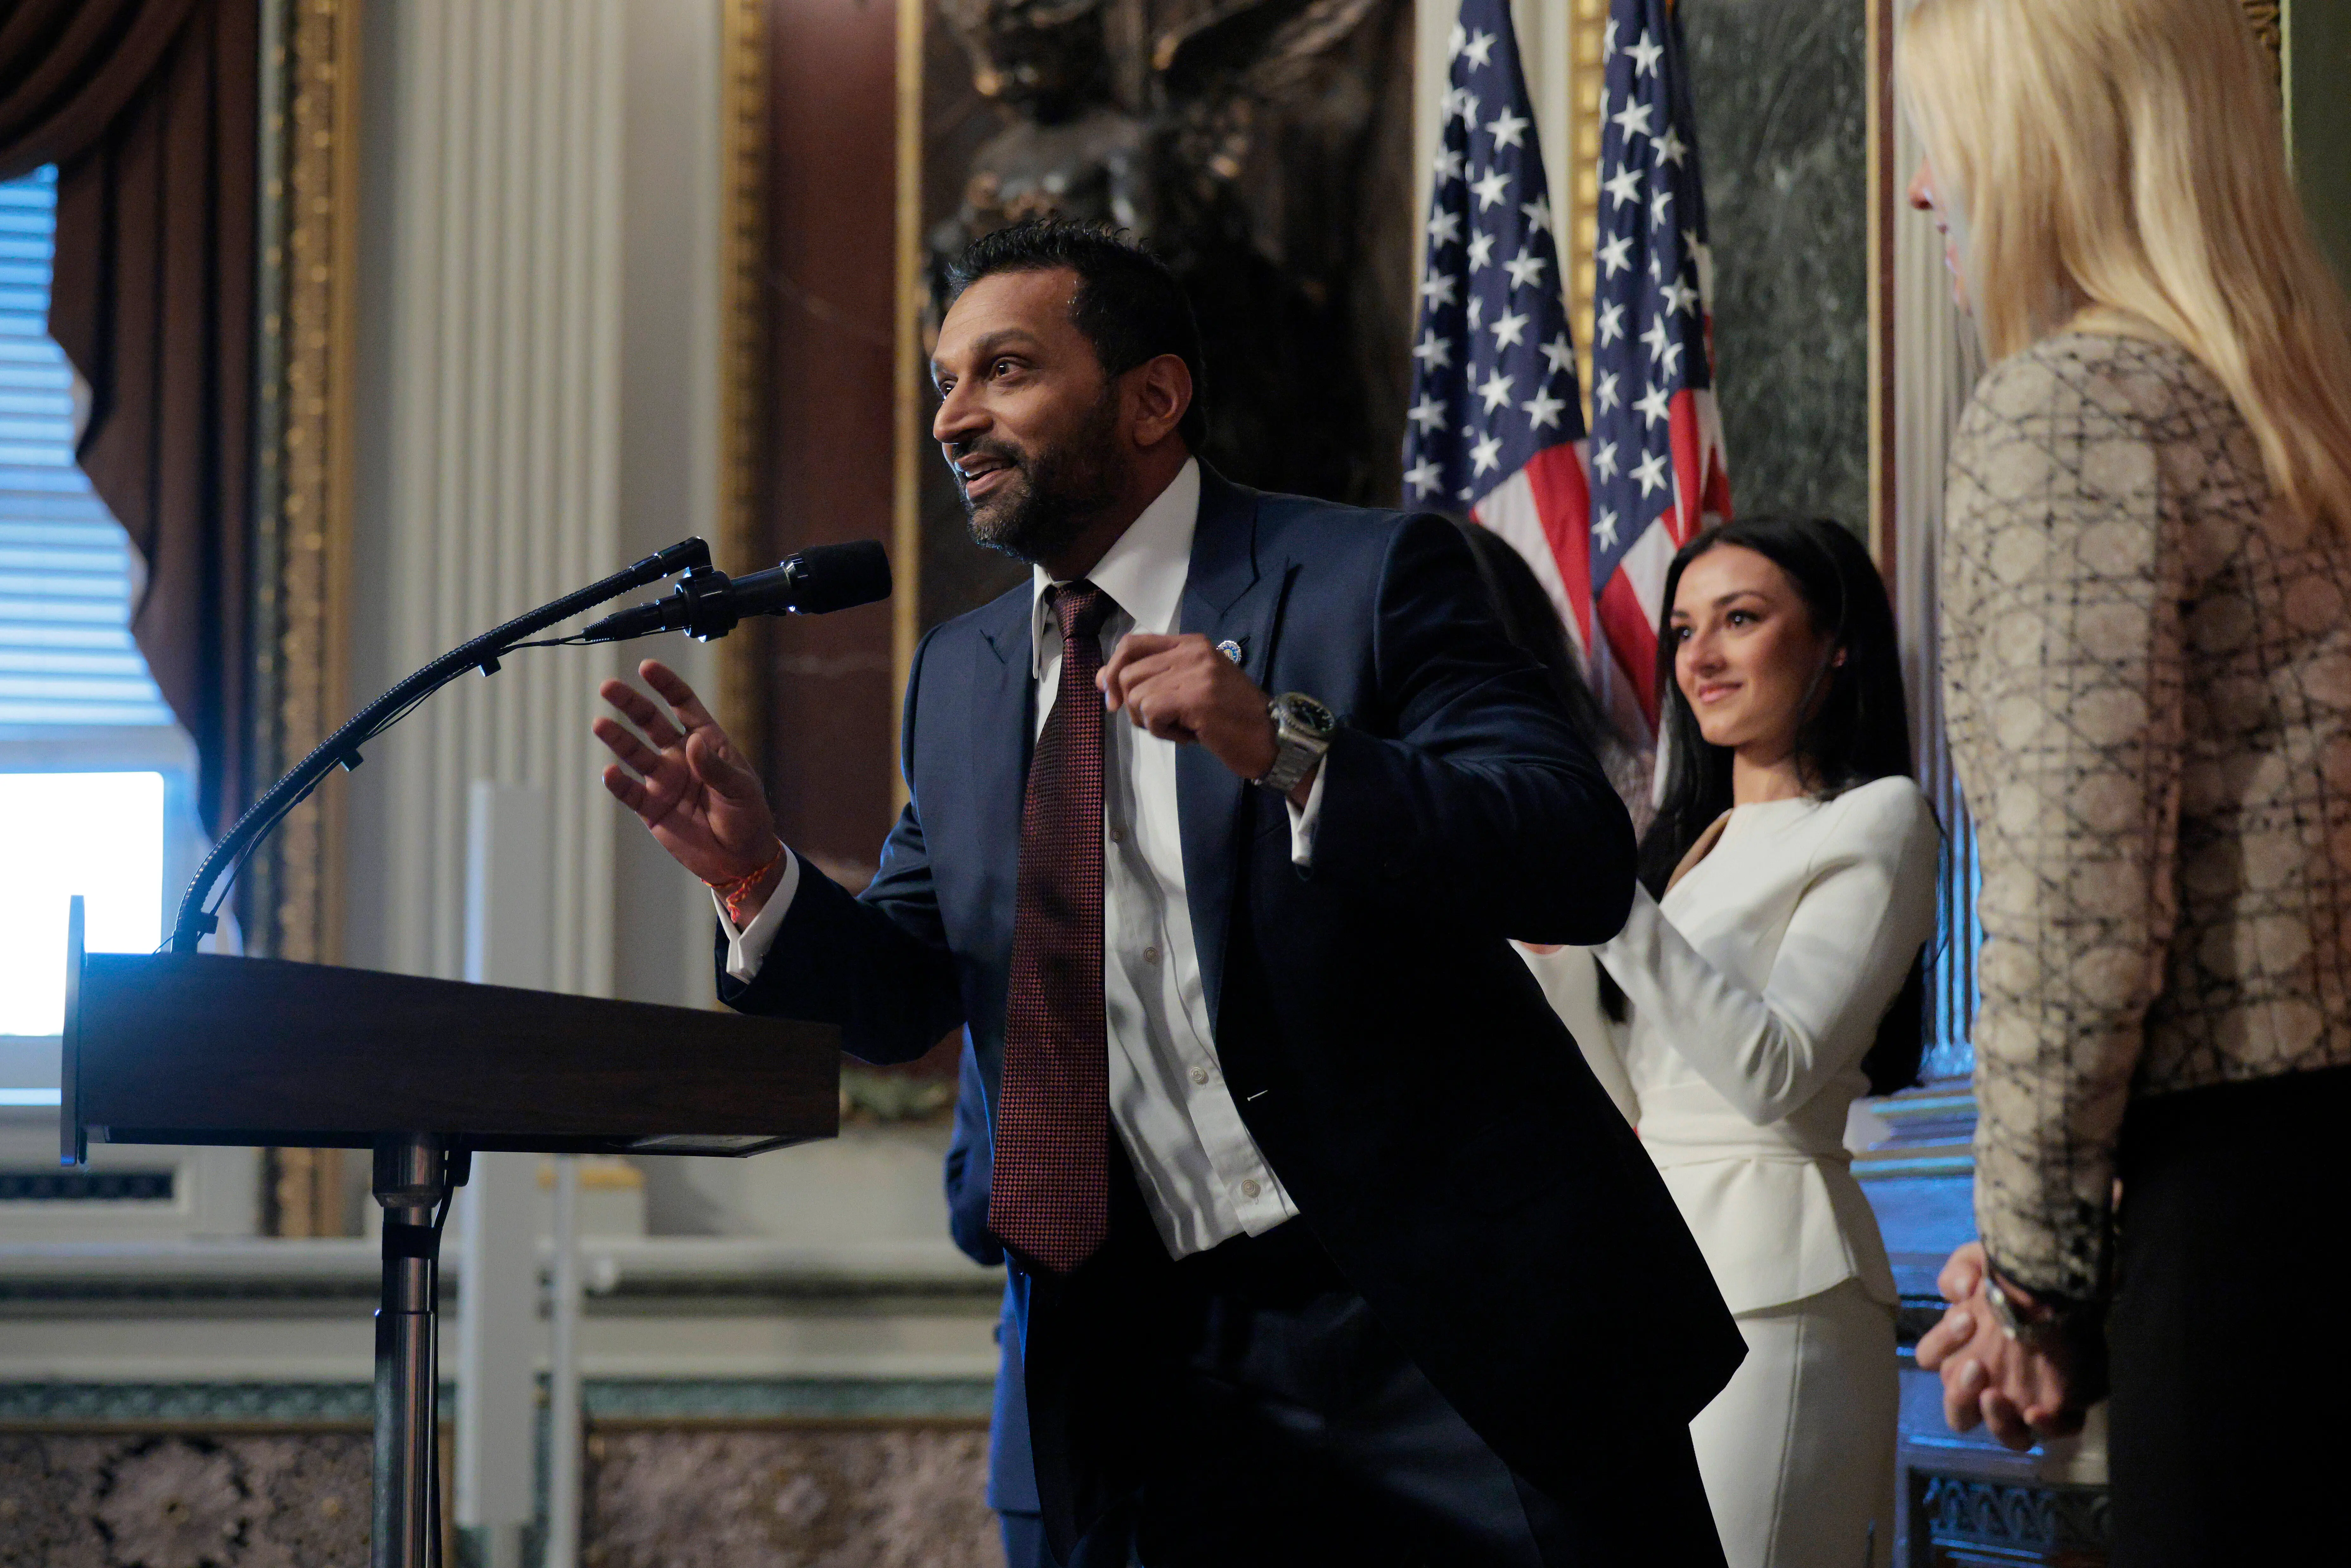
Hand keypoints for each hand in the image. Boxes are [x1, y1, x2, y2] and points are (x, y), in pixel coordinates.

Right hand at [594, 661, 785, 911]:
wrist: (740, 859)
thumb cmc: (748, 817)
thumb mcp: (740, 790)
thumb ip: (716, 767)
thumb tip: (693, 743)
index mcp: (706, 742)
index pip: (683, 705)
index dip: (666, 685)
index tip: (646, 667)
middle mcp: (680, 755)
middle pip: (651, 722)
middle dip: (631, 704)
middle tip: (608, 687)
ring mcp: (664, 780)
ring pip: (635, 753)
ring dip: (618, 739)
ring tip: (600, 724)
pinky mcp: (652, 807)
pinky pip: (631, 792)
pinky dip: (619, 783)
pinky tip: (610, 772)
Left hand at [1095, 633, 1313, 803]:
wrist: (1270, 740)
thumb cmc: (1230, 718)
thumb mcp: (1189, 689)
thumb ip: (1152, 679)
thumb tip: (1103, 681)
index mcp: (1192, 644)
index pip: (1134, 643)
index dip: (1114, 668)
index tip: (1111, 694)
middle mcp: (1193, 651)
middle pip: (1128, 671)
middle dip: (1132, 705)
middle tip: (1158, 722)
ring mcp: (1196, 672)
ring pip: (1136, 694)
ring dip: (1149, 721)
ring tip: (1179, 728)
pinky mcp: (1197, 697)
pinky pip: (1151, 713)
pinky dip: (1162, 731)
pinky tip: (1188, 735)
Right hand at [1915, 1241, 2090, 1450]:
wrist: (2070, 1279)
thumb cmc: (2020, 1272)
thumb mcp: (1980, 1257)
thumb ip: (1957, 1272)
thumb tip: (1960, 1292)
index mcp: (1963, 1351)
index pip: (1932, 1360)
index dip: (1943, 1346)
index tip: (1969, 1319)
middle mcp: (1988, 1380)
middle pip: (1958, 1411)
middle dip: (1959, 1394)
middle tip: (1976, 1367)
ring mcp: (2025, 1398)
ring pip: (2003, 1433)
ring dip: (1994, 1418)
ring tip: (1995, 1394)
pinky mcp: (2064, 1406)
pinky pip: (2051, 1433)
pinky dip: (2042, 1427)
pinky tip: (2036, 1411)